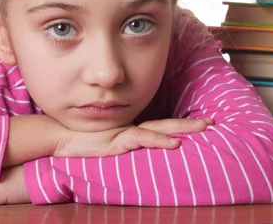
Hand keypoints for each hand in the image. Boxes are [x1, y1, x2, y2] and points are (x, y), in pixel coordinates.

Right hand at [53, 117, 212, 157]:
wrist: (62, 137)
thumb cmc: (82, 141)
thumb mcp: (106, 144)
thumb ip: (120, 145)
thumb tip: (131, 149)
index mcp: (132, 130)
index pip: (161, 126)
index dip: (180, 125)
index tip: (200, 124)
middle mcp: (132, 128)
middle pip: (166, 124)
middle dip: (189, 124)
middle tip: (211, 122)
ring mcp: (126, 133)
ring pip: (160, 129)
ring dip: (182, 128)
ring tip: (203, 128)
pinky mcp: (119, 140)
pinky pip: (143, 139)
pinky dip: (160, 140)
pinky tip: (175, 143)